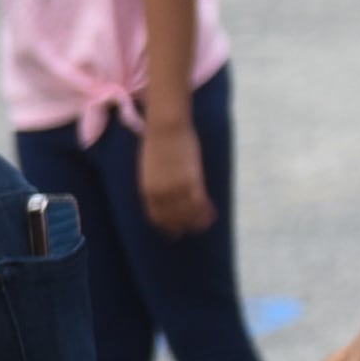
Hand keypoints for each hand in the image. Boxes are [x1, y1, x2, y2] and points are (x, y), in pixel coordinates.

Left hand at [138, 117, 213, 235]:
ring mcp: (177, 187)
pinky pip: (200, 203)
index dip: (166, 227)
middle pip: (173, 219)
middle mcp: (161, 193)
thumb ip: (154, 184)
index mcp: (147, 190)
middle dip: (182, 228)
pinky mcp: (192, 180)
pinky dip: (206, 212)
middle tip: (191, 231)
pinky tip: (212, 215)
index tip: (174, 233)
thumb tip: (163, 195)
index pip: (156, 217)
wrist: (166, 127)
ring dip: (197, 222)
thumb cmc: (156, 143)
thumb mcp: (149, 169)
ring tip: (204, 226)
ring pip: (189, 214)